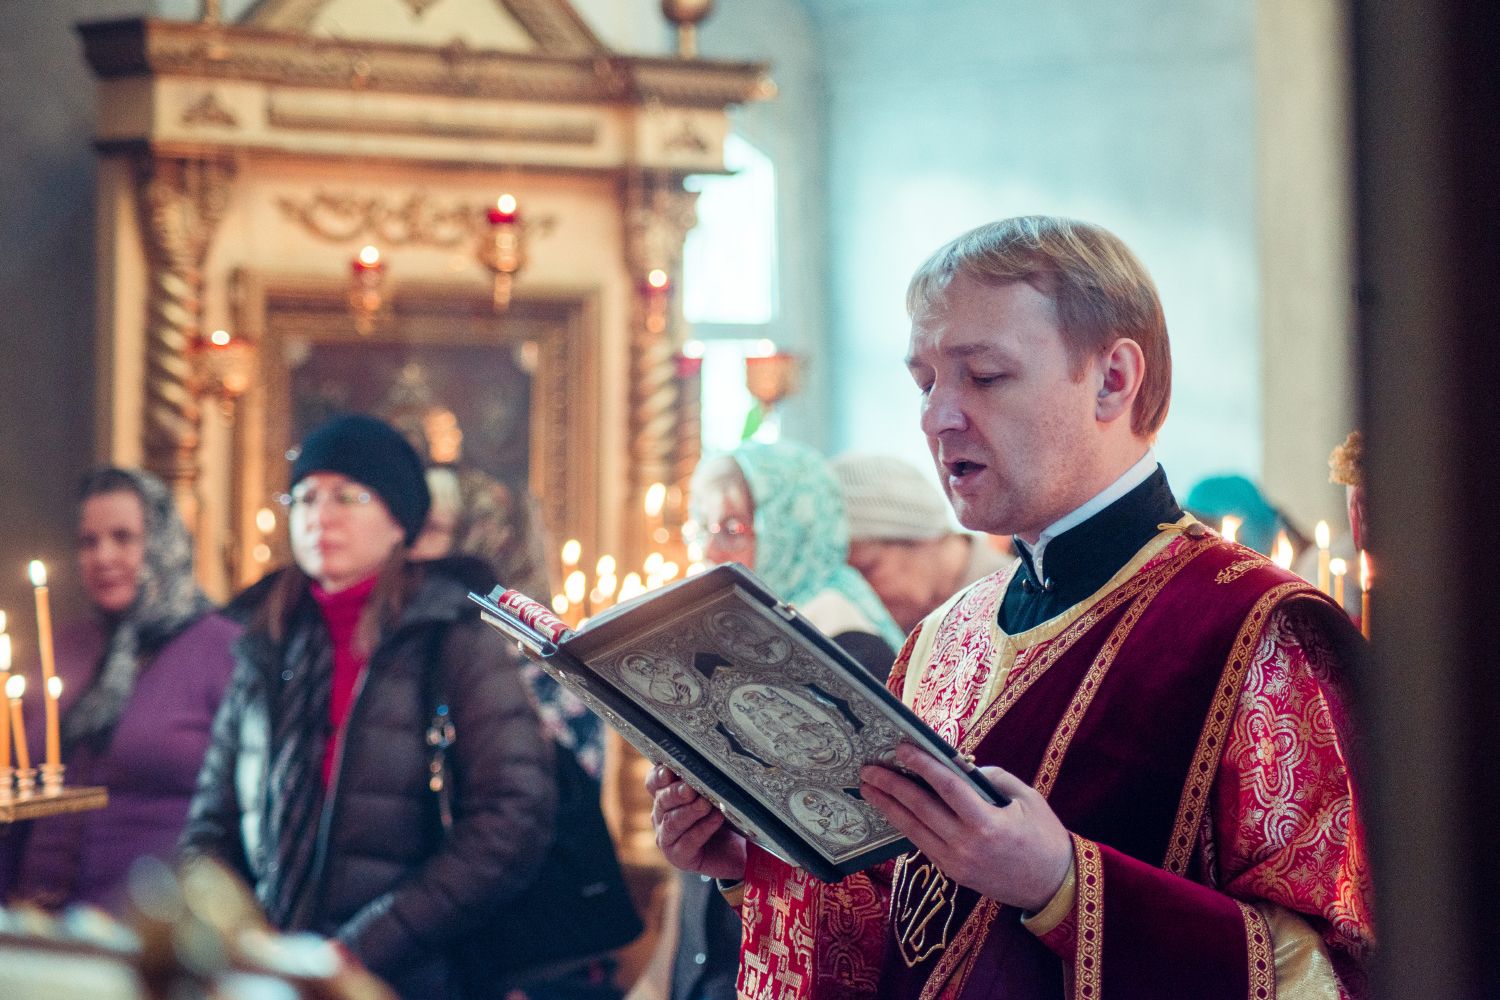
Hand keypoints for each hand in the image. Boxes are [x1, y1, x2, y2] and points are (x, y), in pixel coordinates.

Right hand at [646, 764, 746, 880]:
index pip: (653, 782)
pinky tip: (716, 818)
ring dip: (689, 811)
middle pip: (662, 801)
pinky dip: (702, 828)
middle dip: (675, 793)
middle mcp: (661, 816)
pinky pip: (687, 841)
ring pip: (672, 822)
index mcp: (665, 796)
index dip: (658, 776)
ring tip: (705, 804)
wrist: (735, 850)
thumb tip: (711, 761)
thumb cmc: (721, 816)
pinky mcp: (678, 856)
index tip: (668, 770)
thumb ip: (706, 780)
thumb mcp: (715, 795)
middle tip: (690, 788)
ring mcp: (667, 838)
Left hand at [860, 745, 1071, 912]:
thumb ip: (994, 779)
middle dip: (891, 786)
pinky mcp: (952, 873)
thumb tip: (960, 766)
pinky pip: (923, 844)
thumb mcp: (1028, 798)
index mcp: (987, 823)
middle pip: (920, 809)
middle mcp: (966, 845)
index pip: (947, 787)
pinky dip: (905, 826)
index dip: (922, 765)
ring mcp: (956, 862)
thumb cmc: (1044, 837)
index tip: (902, 748)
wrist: (1052, 886)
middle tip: (868, 769)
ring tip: (868, 789)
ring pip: (913, 830)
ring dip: (888, 807)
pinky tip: (892, 811)